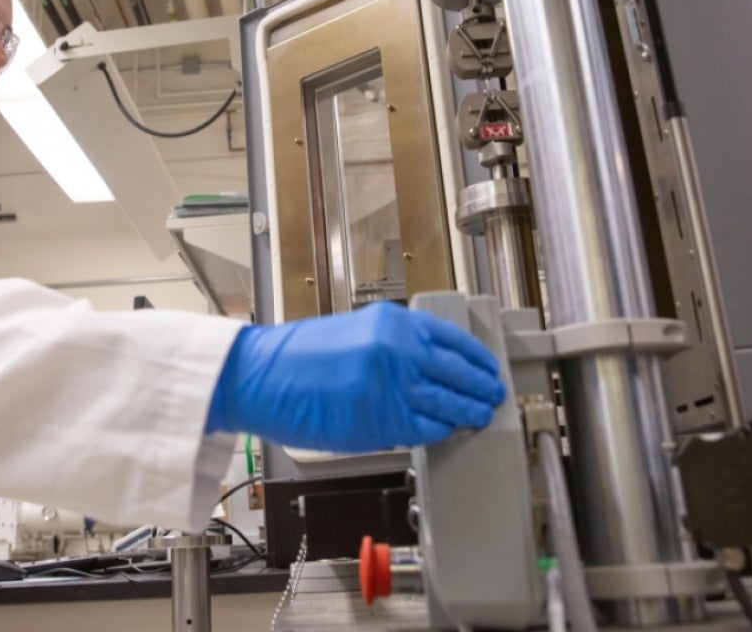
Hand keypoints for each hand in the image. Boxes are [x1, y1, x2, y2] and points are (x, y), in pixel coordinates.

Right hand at [205, 301, 505, 451]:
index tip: (487, 365)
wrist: (258, 377)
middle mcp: (396, 349)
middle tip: (492, 393)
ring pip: (448, 402)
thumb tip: (429, 367)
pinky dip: (442, 430)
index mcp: (392, 322)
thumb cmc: (295, 358)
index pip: (452, 338)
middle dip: (480, 386)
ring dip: (469, 410)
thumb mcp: (354, 332)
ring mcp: (390, 385)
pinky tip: (448, 429)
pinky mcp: (381, 419)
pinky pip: (426, 428)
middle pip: (457, 372)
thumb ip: (393, 345)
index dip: (476, 356)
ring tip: (480, 414)